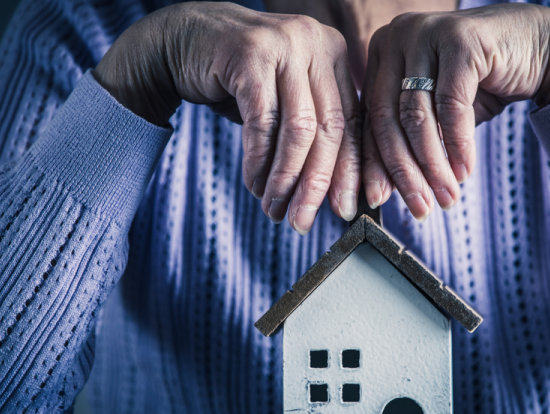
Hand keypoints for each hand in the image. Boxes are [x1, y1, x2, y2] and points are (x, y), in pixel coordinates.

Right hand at [93, 2, 360, 233]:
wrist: (181, 40)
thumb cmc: (238, 79)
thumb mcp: (286, 98)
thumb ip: (315, 128)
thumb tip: (338, 190)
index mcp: (334, 52)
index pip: (353, 120)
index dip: (352, 171)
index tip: (345, 210)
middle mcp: (315, 41)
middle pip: (330, 128)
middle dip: (317, 184)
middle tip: (303, 222)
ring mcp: (284, 44)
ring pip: (300, 130)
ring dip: (286, 179)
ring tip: (274, 209)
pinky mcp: (250, 54)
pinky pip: (263, 123)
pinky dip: (259, 162)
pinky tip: (254, 185)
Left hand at [362, 4, 549, 218]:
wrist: (539, 47)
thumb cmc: (481, 83)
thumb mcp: (436, 113)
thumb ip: (407, 139)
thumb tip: (381, 190)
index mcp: (381, 52)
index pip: (370, 117)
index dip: (374, 163)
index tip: (379, 200)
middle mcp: (397, 36)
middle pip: (388, 119)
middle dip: (405, 173)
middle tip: (419, 209)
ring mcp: (426, 33)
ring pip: (417, 117)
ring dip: (433, 166)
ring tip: (446, 198)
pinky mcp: (460, 39)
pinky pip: (451, 106)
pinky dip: (457, 145)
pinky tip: (464, 172)